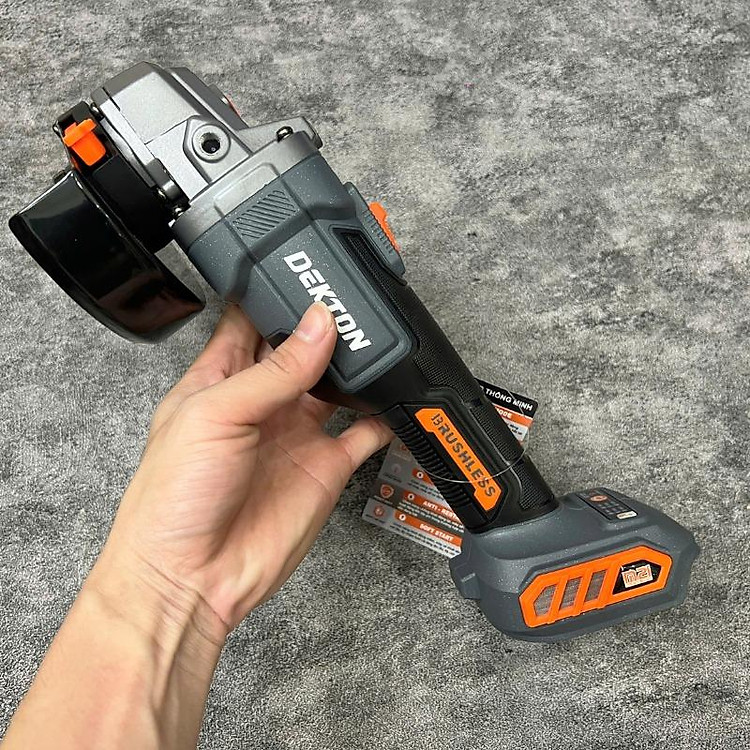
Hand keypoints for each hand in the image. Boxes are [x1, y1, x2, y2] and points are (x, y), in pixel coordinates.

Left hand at [95, 301, 390, 636]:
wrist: (193, 578)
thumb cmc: (173, 499)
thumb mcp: (215, 416)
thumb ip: (273, 371)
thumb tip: (317, 324)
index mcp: (219, 379)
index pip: (249, 321)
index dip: (274, 295)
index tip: (303, 269)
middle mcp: (261, 402)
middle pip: (301, 347)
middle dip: (325, 323)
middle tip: (353, 301)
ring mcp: (296, 432)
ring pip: (336, 383)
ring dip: (356, 363)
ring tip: (376, 339)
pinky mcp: (326, 465)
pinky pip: (363, 431)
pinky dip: (382, 415)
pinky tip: (394, 396)